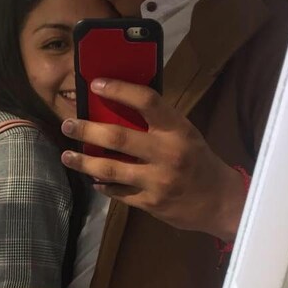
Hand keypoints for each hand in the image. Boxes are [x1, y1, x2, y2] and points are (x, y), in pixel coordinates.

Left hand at [61, 79, 247, 238]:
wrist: (220, 201)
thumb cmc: (198, 160)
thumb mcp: (185, 134)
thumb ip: (157, 123)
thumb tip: (117, 107)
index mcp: (177, 129)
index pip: (147, 101)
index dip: (120, 90)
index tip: (96, 84)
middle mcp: (167, 153)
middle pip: (117, 137)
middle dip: (86, 130)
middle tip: (67, 125)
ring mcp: (157, 180)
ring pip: (110, 169)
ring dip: (84, 162)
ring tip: (66, 156)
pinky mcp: (150, 202)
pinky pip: (118, 192)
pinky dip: (102, 185)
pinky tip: (93, 179)